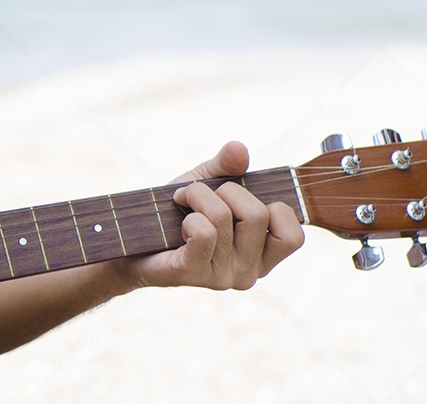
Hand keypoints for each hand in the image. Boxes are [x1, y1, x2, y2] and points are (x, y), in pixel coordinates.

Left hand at [113, 141, 303, 291]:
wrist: (134, 241)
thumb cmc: (176, 214)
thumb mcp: (207, 183)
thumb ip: (227, 166)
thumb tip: (239, 148)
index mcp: (262, 256)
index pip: (293, 235)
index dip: (270, 205)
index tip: (241, 198)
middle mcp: (248, 273)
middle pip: (256, 214)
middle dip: (224, 190)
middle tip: (200, 194)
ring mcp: (221, 277)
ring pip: (222, 217)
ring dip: (197, 196)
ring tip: (183, 201)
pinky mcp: (192, 274)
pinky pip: (202, 233)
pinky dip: (188, 215)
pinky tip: (179, 222)